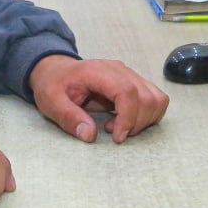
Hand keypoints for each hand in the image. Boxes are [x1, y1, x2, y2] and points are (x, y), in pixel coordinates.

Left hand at [28, 56, 168, 143]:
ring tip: (119, 126)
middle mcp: (119, 70)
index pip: (126, 91)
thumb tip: (90, 135)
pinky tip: (125, 120)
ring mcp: (129, 75)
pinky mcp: (135, 82)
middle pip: (146, 97)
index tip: (117, 137)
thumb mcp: (51, 102)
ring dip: (144, 120)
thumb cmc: (53, 85)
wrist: (56, 71)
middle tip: (113, 133)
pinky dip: (148, 115)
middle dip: (136, 123)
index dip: (128, 117)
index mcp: (97, 71)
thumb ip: (69, 117)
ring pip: (156, 98)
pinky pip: (156, 99)